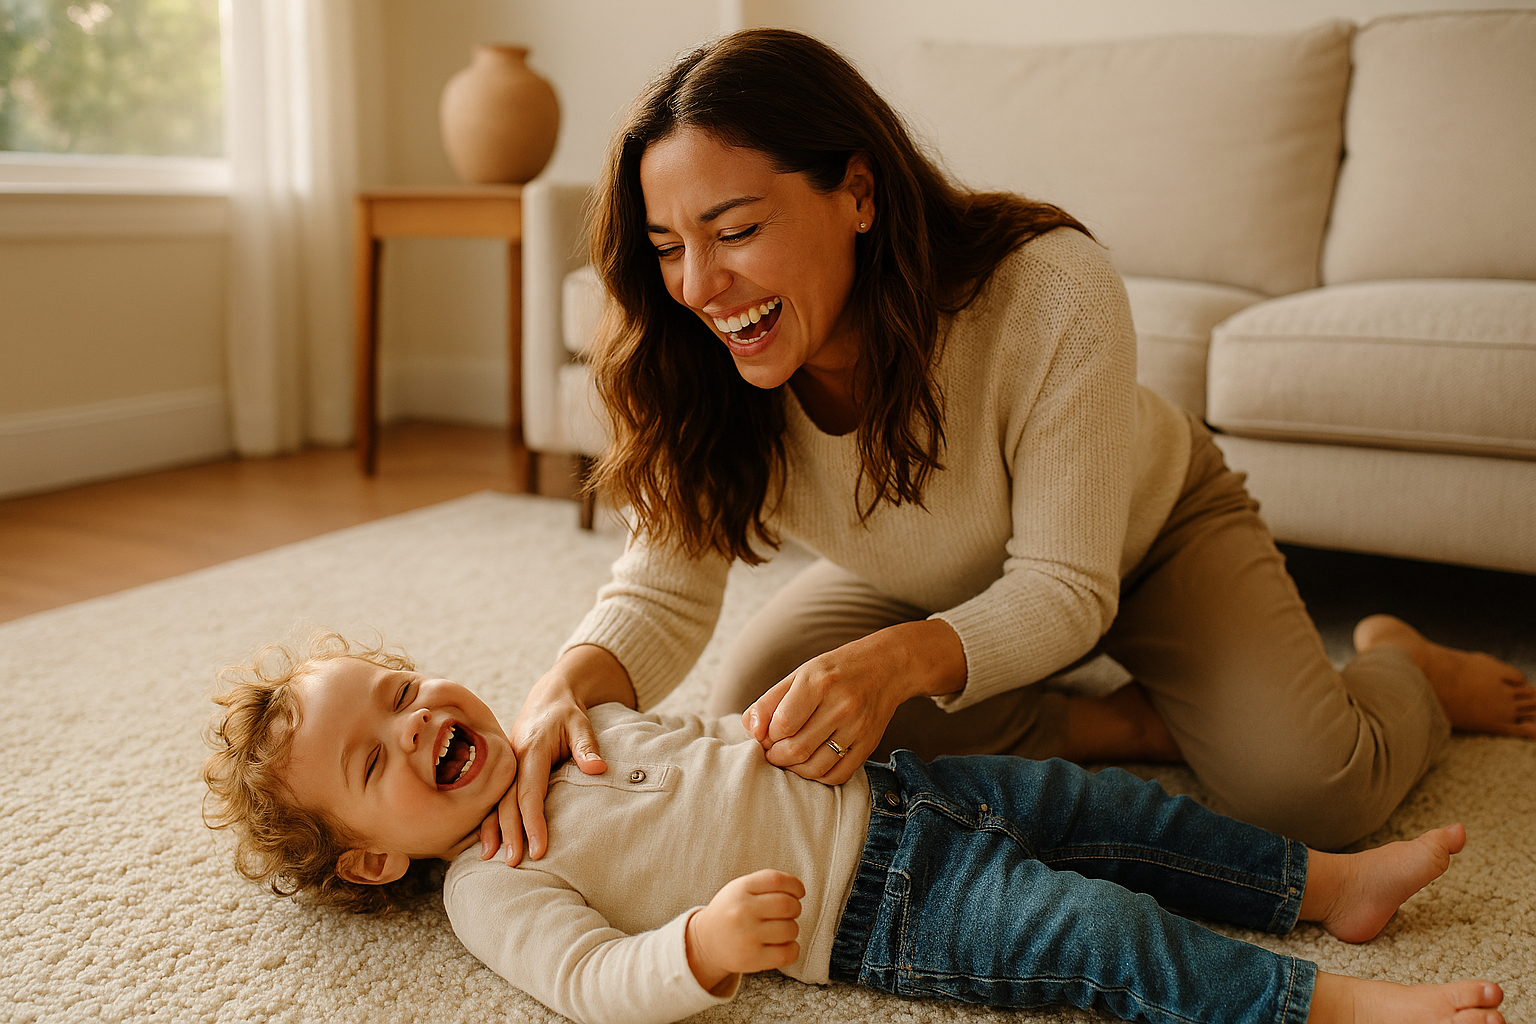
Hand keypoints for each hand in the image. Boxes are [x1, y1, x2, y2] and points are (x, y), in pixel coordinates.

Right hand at [478, 645, 634, 864]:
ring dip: (492, 829)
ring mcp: (506, 766)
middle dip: (509, 832)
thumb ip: (587, 747)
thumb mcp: (581, 724)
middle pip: (507, 801)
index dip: (532, 821)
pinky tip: (486, 839)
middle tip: (514, 862)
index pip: (530, 792)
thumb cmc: (567, 713)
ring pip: (496, 801)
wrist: (549, 696)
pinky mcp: (505, 771)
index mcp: (530, 750)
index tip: (539, 848)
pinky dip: (488, 818)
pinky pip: (494, 796)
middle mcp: (512, 760)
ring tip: (491, 858)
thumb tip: (598, 769)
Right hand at [686, 870, 803, 993]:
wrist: (705, 942)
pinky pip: (788, 953)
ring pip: (791, 929)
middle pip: (788, 905)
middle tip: (787, 913)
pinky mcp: (752, 959)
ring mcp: (747, 937)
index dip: (795, 885)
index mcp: (740, 889)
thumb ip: (766, 884)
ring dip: (792, 929)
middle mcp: (742, 911)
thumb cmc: (731, 912)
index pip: (776, 880)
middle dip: (795, 908)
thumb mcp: (739, 888)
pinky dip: (793, 949)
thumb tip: (799, 890)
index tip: (798, 892)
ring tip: (780, 929)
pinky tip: (783, 945)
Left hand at [743, 619, 966, 784]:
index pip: (781, 725)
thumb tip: (750, 730)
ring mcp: (858, 728)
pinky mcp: (869, 744)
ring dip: (794, 769)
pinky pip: (838, 776)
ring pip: (815, 768)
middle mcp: (841, 706)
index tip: (766, 734)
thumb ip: (769, 701)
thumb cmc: (836, 670)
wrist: (887, 667)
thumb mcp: (800, 674)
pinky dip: (818, 777)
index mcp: (819, 682)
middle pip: (796, 750)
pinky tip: (812, 763)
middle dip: (776, 756)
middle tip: (772, 751)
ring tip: (789, 758)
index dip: (766, 736)